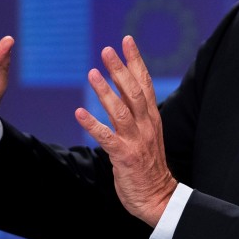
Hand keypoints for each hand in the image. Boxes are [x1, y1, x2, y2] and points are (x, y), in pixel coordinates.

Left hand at [75, 36, 176, 226]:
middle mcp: (146, 125)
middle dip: (120, 70)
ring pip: (121, 111)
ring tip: (91, 73)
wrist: (159, 198)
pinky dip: (93, 124)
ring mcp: (136, 141)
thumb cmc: (149, 167)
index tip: (126, 40)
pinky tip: (79, 113)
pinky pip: (106, 138)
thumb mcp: (147, 135)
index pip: (145, 83)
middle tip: (107, 50)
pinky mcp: (124, 157)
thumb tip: (123, 91)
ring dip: (105, 91)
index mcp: (152, 118)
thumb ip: (137, 114)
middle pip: (134, 92)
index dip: (135, 61)